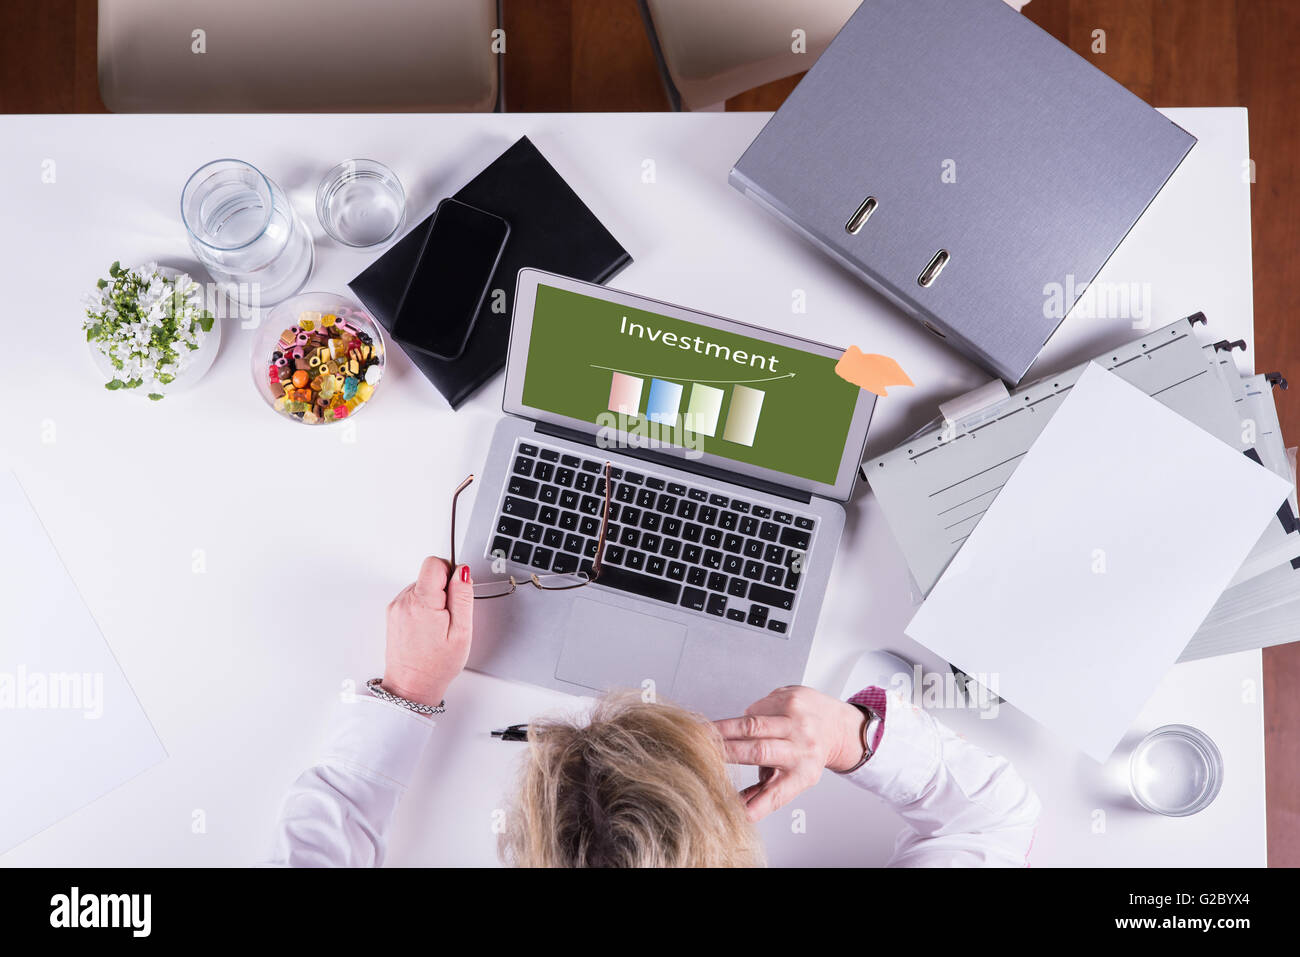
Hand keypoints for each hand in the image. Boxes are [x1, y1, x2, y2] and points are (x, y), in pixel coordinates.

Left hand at [382, 556, 473, 707]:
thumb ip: (462, 597)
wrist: (411, 686)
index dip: (450, 573)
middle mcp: (404, 601)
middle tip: (449, 619)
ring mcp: (396, 607)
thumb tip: (463, 571)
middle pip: (429, 575)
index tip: (456, 594)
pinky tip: (428, 629)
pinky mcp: (393, 614)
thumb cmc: (436, 665)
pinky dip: (423, 608)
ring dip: (434, 601)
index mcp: (422, 602)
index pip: (434, 563)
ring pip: (422, 587)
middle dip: (443, 591)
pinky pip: (413, 599)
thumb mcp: (461, 632)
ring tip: (438, 627)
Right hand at [714, 685, 865, 821]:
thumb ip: (765, 793)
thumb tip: (738, 811)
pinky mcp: (791, 698)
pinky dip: (747, 717)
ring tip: (703, 731)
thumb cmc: (810, 754)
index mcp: (803, 773)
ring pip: (752, 724)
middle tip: (700, 752)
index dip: (757, 805)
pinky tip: (752, 722)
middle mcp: (802, 746)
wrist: (836, 723)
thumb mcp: (794, 778)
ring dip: (725, 728)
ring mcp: (797, 719)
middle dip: (727, 753)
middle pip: (758, 751)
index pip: (778, 793)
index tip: (738, 813)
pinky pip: (756, 708)